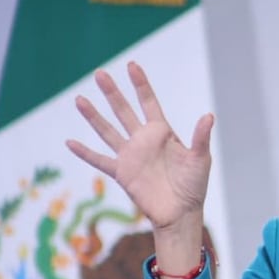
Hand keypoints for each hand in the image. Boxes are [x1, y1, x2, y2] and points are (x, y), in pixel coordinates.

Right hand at [66, 62, 213, 231]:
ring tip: (79, 99)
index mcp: (162, 133)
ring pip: (108, 131)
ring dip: (94, 116)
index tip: (131, 65)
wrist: (181, 213)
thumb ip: (201, 138)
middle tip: (99, 73)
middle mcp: (143, 141)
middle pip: (124, 111)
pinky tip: (70, 142)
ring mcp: (130, 156)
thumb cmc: (194, 186)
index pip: (148, 103)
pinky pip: (100, 161)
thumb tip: (209, 115)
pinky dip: (85, 153)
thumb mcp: (200, 159)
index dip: (140, 85)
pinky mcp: (122, 173)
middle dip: (112, 93)